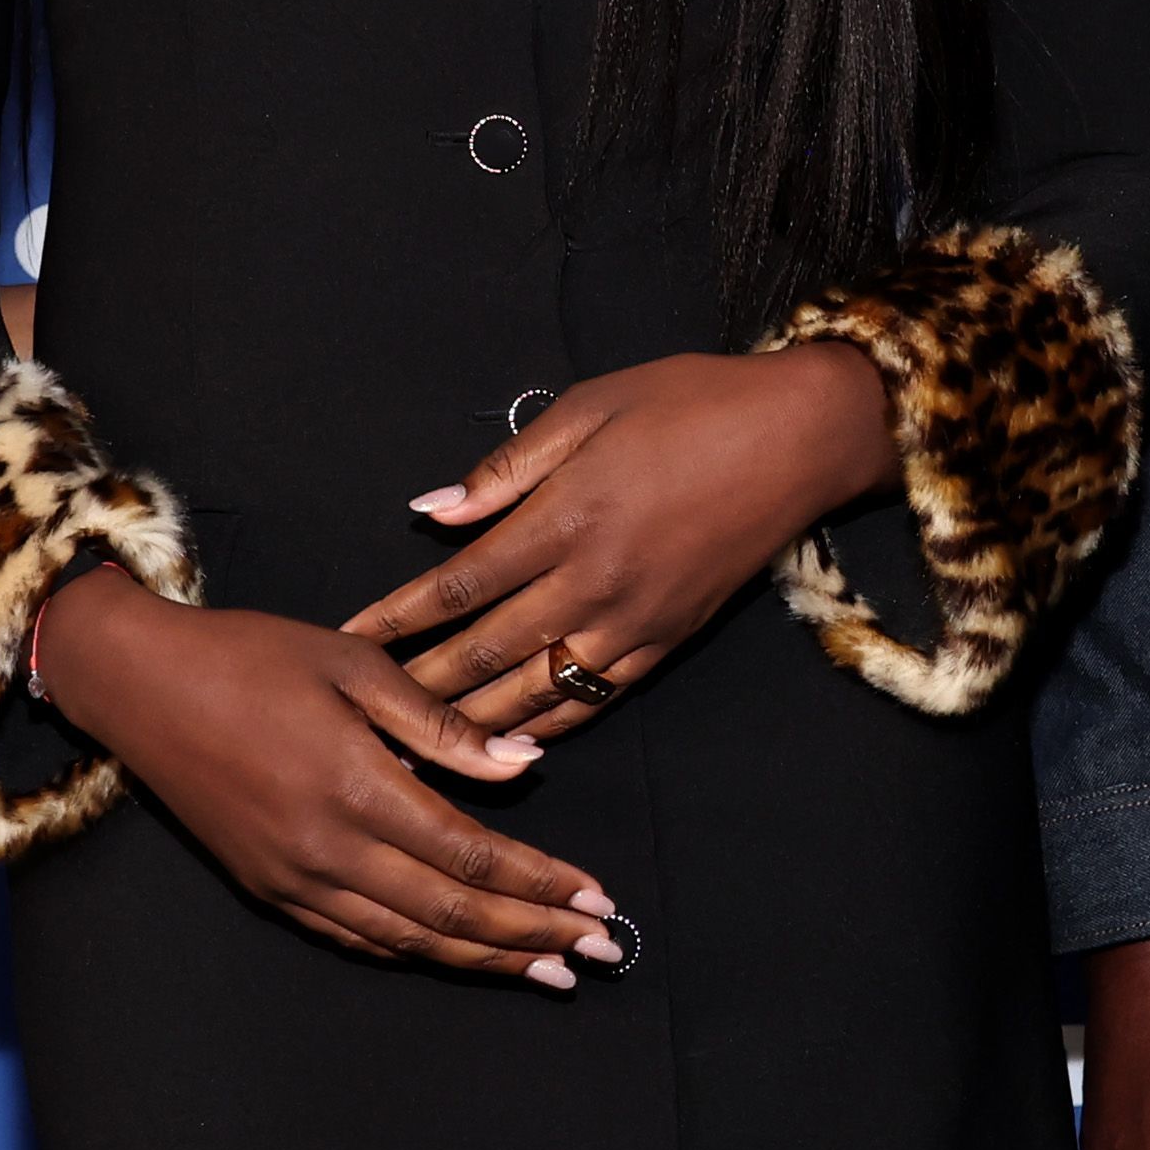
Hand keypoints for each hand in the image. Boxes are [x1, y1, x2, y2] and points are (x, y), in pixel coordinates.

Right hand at [33, 570, 622, 988]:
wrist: (140, 686)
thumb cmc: (251, 655)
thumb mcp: (353, 663)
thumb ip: (439, 725)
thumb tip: (522, 763)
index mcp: (356, 786)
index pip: (472, 856)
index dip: (542, 883)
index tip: (599, 898)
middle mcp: (326, 849)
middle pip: (451, 915)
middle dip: (533, 935)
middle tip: (602, 952)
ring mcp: (294, 879)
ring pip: (409, 941)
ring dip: (486, 959)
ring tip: (549, 968)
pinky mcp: (269, 889)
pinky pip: (359, 938)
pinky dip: (419, 953)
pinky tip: (459, 955)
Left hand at [338, 347, 897, 742]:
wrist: (799, 437)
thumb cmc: (691, 402)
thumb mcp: (591, 406)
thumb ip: (508, 468)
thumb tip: (431, 511)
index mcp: (567, 515)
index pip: (461, 584)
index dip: (399, 617)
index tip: (350, 640)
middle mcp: (595, 580)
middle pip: (487, 650)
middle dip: (419, 685)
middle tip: (364, 715)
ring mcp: (635, 618)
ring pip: (537, 688)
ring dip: (472, 722)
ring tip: (418, 747)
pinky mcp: (669, 639)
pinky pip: (596, 696)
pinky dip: (548, 724)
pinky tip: (511, 745)